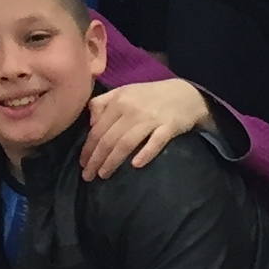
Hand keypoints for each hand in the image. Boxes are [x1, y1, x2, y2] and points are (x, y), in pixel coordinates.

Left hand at [81, 77, 213, 178]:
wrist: (185, 93)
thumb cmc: (150, 96)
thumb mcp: (124, 92)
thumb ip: (103, 103)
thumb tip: (90, 124)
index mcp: (119, 100)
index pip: (98, 128)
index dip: (88, 148)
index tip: (82, 163)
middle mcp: (132, 109)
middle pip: (109, 138)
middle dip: (96, 159)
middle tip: (88, 176)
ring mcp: (151, 118)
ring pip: (126, 143)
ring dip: (112, 161)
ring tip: (103, 175)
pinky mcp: (169, 126)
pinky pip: (155, 142)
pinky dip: (145, 154)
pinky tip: (136, 166)